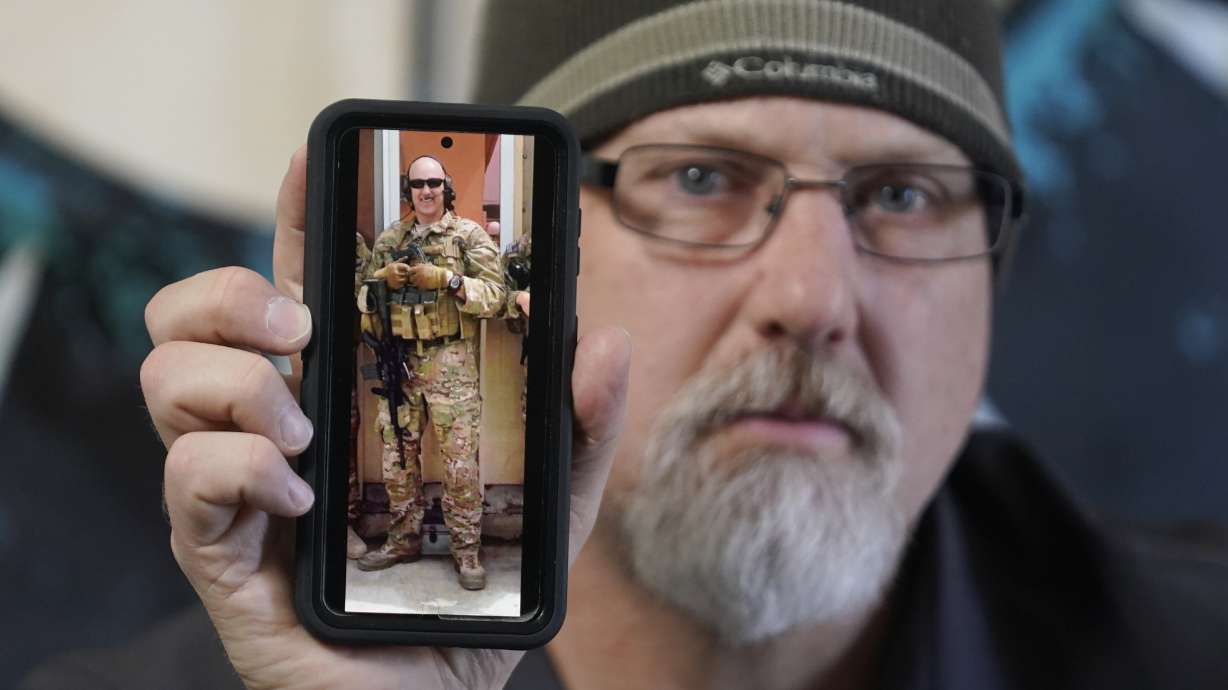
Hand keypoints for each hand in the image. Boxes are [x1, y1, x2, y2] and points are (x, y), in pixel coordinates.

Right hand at [141, 145, 631, 689]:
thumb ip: (578, 426)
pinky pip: (187, 477)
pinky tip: (300, 494)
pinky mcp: (219, 550)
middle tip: (303, 322)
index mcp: (344, 396)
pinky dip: (238, 466)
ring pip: (169, 378)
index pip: (301, 283)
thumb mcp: (548, 503)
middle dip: (230, 290)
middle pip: (196, 314)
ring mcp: (238, 484)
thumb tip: (604, 342)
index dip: (294, 214)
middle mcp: (277, 426)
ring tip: (308, 428)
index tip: (308, 160)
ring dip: (238, 380)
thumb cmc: (471, 596)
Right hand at [374, 261, 410, 289]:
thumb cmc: (388, 269)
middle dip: (406, 274)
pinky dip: (402, 283)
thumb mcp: (393, 264)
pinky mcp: (394, 284)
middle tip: (405, 274)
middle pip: (406, 274)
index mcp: (395, 267)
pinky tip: (399, 281)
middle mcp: (395, 273)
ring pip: (405, 280)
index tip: (407, 269)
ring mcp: (394, 279)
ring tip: (402, 278)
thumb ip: (400, 260)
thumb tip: (407, 256)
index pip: (406, 267)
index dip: (408, 268)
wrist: (380, 277)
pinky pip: (402, 284)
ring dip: (405, 279)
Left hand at [407, 262, 449, 289]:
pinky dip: (420, 286)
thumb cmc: (435, 270)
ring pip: (414, 283)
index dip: (411, 272)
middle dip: (413, 278)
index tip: (413, 273)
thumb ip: (420, 266)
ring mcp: (421, 280)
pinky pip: (418, 286)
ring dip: (416, 282)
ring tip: (420, 282)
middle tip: (416, 279)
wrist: (442, 276)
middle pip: (411, 278)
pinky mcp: (424, 285)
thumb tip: (415, 266)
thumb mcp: (427, 265)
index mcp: (419, 268)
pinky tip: (423, 284)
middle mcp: (418, 274)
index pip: (410, 271)